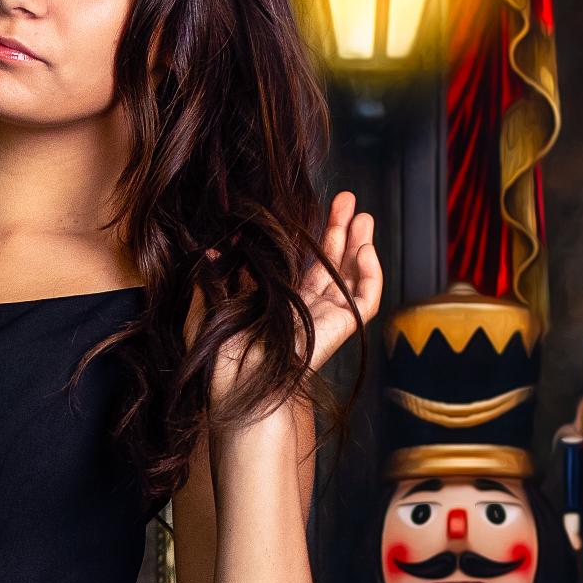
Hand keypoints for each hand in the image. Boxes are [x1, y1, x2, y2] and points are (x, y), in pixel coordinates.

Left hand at [206, 192, 381, 410]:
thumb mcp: (210, 308)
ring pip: (352, 276)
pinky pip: (366, 299)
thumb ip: (214, 279)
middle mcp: (307, 310)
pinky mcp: (343, 327)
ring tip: (364, 213)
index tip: (310, 208)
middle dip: (340, 229)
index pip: (303, 265)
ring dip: (359, 243)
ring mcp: (327, 318)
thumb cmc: (223, 358)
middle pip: (332, 263)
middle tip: (347, 198)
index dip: (311, 237)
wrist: (242, 384)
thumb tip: (214, 249)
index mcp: (280, 304)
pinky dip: (371, 273)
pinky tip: (365, 247)